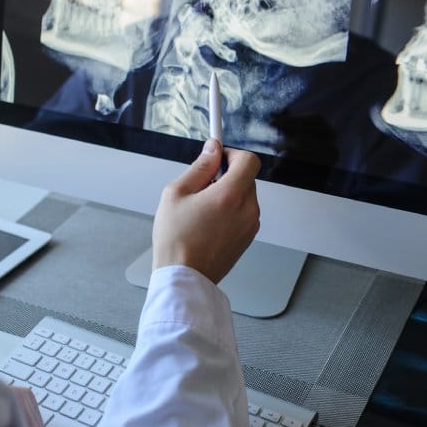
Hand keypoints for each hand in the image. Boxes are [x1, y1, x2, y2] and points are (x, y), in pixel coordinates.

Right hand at [152, 139, 261, 283]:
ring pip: (245, 195)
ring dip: (228, 194)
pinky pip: (243, 213)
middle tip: (202, 185)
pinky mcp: (248, 237)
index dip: (232, 153)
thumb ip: (199, 167)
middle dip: (226, 175)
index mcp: (230, 195)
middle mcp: (246, 209)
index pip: (249, 160)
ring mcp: (250, 225)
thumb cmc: (176, 240)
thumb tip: (212, 150)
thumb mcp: (176, 193)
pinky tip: (208, 222)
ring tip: (202, 208)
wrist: (184, 275)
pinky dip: (230, 210)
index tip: (218, 156)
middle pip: (246, 177)